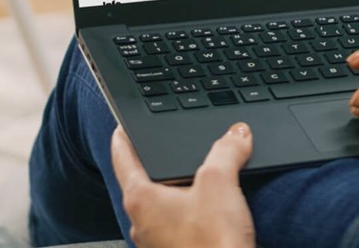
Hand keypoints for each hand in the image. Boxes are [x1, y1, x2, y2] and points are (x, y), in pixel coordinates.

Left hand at [111, 125, 254, 247]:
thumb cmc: (213, 245)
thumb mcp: (221, 183)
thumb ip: (227, 150)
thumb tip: (236, 134)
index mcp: (141, 199)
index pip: (122, 155)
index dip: (124, 134)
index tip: (123, 123)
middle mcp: (142, 222)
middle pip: (143, 180)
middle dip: (158, 161)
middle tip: (169, 143)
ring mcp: (157, 242)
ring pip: (162, 204)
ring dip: (178, 187)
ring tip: (200, 173)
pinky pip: (178, 223)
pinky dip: (190, 210)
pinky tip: (211, 208)